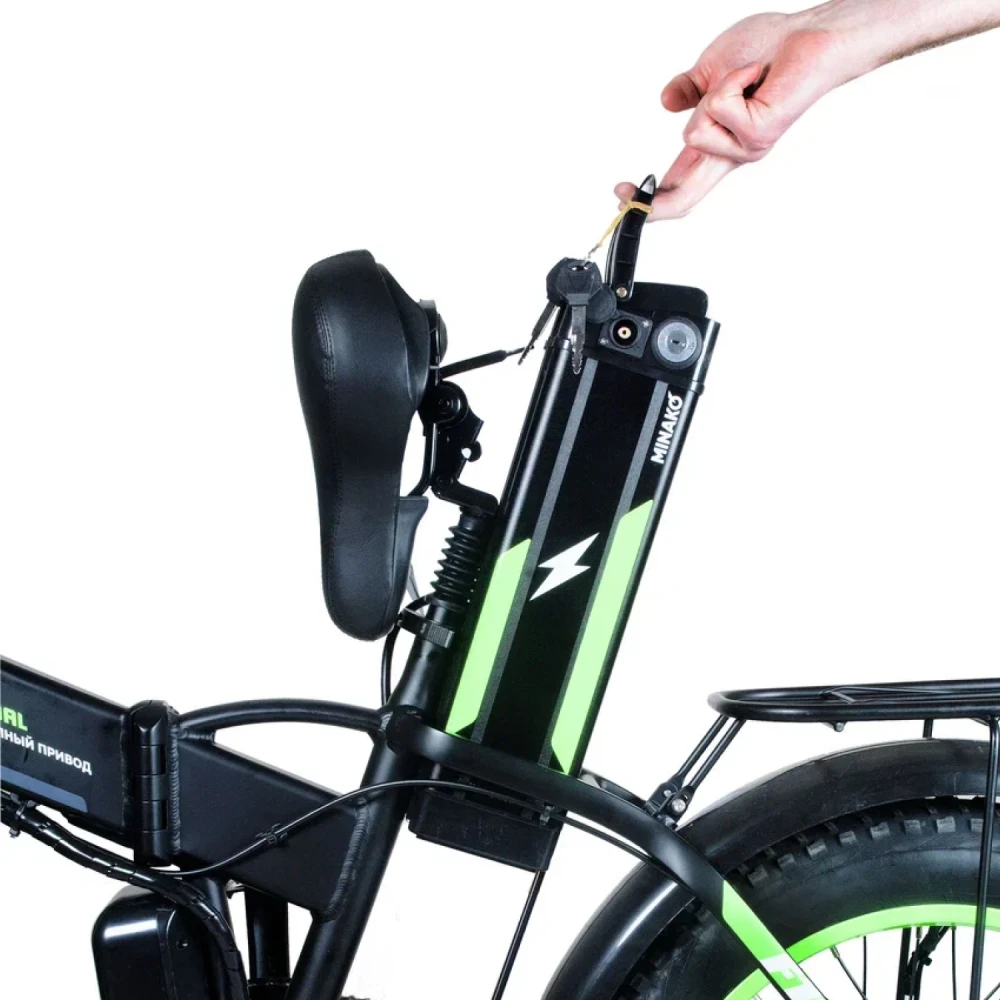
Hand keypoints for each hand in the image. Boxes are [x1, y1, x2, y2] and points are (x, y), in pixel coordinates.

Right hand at [616, 12, 844, 219]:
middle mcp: (730, 154)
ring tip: (740, 80)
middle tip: (620, 191)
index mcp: (715, 145)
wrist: (807, 37)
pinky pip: (719, 108)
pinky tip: (754, 77)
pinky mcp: (757, 134)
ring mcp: (744, 148)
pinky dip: (730, 81)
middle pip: (683, 198)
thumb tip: (666, 102)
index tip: (620, 193)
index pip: (678, 185)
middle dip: (649, 202)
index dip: (646, 199)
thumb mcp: (709, 72)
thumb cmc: (767, 50)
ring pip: (694, 132)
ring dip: (711, 93)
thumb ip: (686, 93)